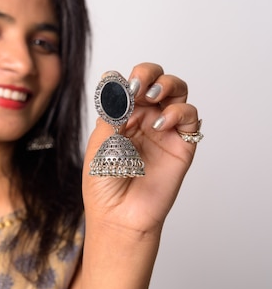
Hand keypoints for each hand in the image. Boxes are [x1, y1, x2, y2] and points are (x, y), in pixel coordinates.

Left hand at [82, 62, 200, 236]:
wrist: (118, 215)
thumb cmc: (103, 183)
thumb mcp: (99, 141)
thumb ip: (111, 111)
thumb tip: (114, 79)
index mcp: (120, 115)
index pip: (130, 83)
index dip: (128, 78)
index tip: (122, 85)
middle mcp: (143, 118)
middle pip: (156, 80)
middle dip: (149, 73)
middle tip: (139, 85)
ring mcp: (163, 130)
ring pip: (177, 92)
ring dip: (167, 85)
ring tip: (152, 97)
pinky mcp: (181, 144)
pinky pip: (189, 117)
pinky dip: (177, 112)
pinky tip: (159, 123)